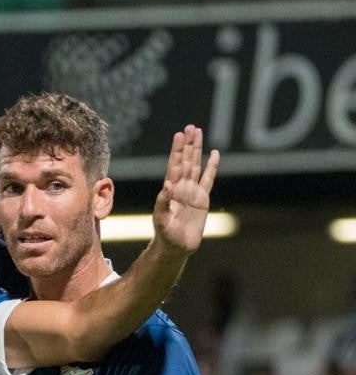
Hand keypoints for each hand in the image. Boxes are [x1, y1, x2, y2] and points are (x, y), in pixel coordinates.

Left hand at [153, 125, 219, 255]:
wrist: (177, 247)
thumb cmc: (166, 235)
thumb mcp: (161, 220)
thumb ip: (162, 203)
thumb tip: (167, 185)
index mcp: (171, 190)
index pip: (174, 165)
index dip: (177, 150)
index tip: (179, 135)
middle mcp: (181, 187)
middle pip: (185, 160)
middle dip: (187, 144)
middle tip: (190, 127)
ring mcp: (192, 191)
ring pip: (195, 165)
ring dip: (197, 149)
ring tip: (198, 133)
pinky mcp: (202, 199)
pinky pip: (208, 179)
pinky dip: (212, 166)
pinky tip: (214, 154)